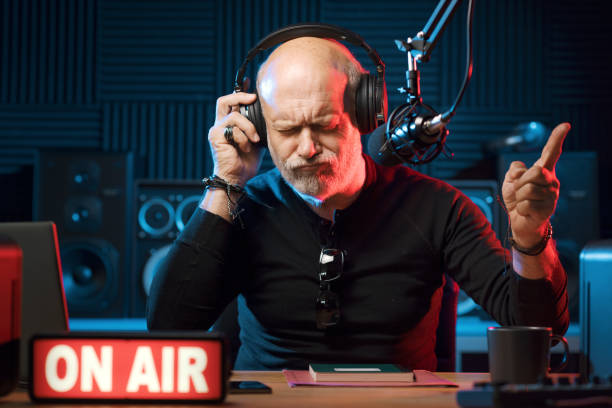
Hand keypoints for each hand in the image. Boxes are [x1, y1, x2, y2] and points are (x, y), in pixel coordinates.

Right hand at [208, 89, 262, 185]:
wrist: (237, 178)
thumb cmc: (246, 161)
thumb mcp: (256, 139)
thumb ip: (256, 126)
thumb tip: (269, 112)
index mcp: (229, 124)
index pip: (232, 102)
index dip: (239, 90)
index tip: (248, 80)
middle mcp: (220, 125)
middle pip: (224, 100)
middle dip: (239, 96)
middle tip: (253, 97)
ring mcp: (217, 130)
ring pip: (234, 116)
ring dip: (248, 127)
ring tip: (255, 139)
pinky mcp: (216, 137)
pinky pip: (233, 129)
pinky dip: (244, 137)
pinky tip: (246, 147)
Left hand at [501, 123, 570, 247]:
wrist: (518, 221)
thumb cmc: (517, 199)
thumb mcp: (510, 181)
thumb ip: (514, 170)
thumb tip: (521, 168)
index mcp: (543, 171)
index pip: (551, 152)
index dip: (557, 138)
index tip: (565, 125)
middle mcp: (551, 181)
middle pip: (536, 172)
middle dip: (521, 182)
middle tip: (520, 191)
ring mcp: (551, 196)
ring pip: (528, 190)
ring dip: (519, 197)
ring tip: (523, 202)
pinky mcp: (547, 210)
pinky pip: (526, 204)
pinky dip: (520, 208)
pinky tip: (525, 211)